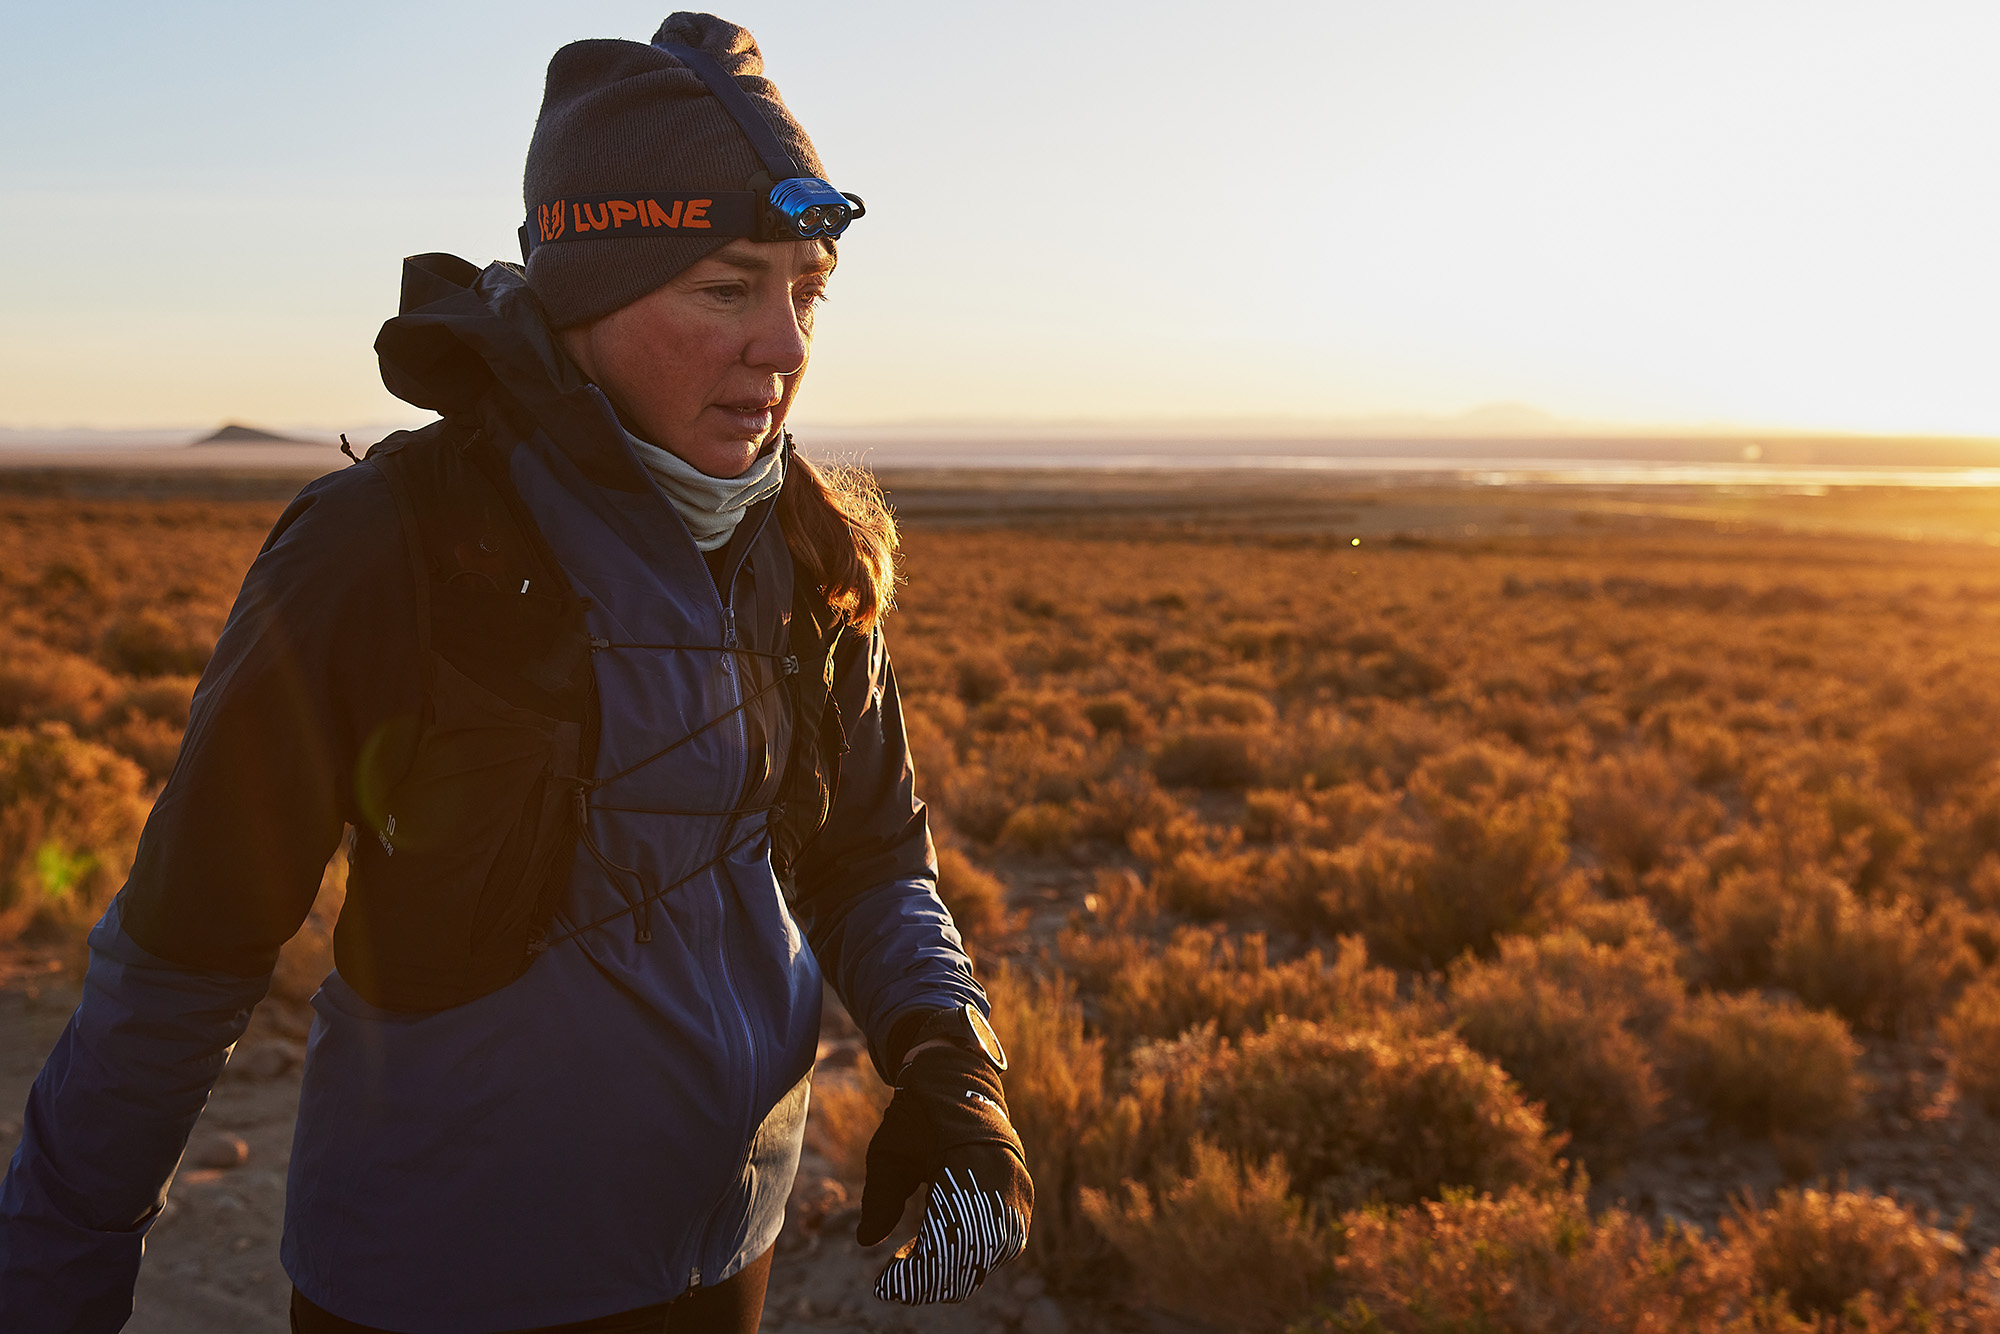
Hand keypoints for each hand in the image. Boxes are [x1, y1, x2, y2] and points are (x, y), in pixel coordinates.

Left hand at [856, 1044, 1032, 1303]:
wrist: (961, 1086)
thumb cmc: (919, 1117)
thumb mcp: (888, 1150)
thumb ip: (878, 1196)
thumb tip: (865, 1240)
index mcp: (967, 1160)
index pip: (947, 1237)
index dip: (918, 1271)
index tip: (886, 1284)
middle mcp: (1002, 1178)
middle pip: (974, 1255)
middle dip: (933, 1278)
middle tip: (897, 1285)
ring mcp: (1018, 1190)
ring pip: (992, 1256)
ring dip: (953, 1271)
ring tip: (915, 1270)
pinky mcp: (1022, 1199)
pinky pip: (1003, 1245)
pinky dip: (971, 1259)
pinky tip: (937, 1254)